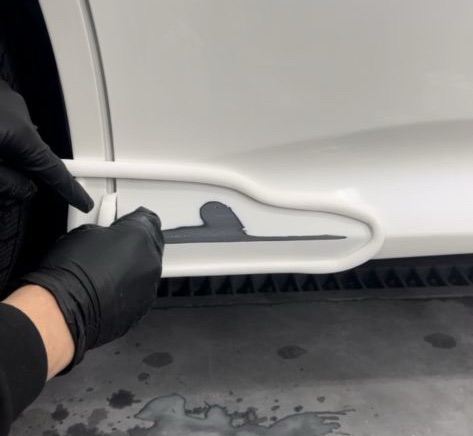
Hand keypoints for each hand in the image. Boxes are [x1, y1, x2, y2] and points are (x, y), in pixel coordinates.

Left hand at [0, 79, 92, 211]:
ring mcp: (7, 99)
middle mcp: (20, 113)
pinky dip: (2, 133)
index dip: (71, 190)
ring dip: (8, 149)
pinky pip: (8, 121)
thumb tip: (24, 190)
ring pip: (19, 137)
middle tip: (4, 179)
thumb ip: (7, 183)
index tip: (82, 201)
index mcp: (21, 134)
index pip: (56, 171)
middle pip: (35, 153)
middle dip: (24, 169)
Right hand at [20, 207, 163, 369]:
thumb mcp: (85, 231)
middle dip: (133, 247)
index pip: (148, 219)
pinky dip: (127, 291)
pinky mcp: (142, 307)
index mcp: (140, 236)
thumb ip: (108, 230)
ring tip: (105, 275)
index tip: (123, 225)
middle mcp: (151, 260)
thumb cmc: (70, 270)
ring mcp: (150, 286)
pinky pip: (140, 293)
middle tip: (110, 251)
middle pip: (150, 246)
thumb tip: (109, 235)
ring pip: (146, 271)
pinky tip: (106, 291)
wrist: (63, 309)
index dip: (133, 222)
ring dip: (132, 270)